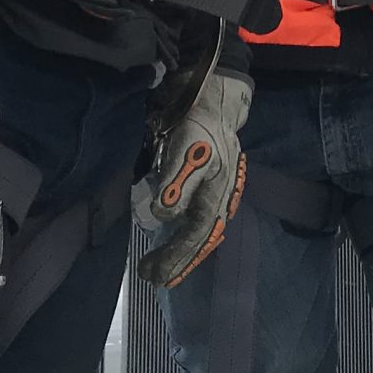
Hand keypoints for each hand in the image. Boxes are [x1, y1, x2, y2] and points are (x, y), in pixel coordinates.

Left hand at [134, 70, 251, 287]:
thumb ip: (176, 183)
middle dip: (178, 260)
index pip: (196, 234)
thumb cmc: (199, 122)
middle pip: (201, 238)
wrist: (215, 96)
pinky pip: (199, 218)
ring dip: (181, 250)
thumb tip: (164, 216)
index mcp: (217, 192)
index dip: (176, 256)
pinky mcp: (210, 182)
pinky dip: (186, 234)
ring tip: (159, 264)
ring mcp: (217, 190)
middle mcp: (220, 196)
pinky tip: (175, 236)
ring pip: (201, 230)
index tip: (155, 274)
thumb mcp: (185, 149)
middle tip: (152, 276)